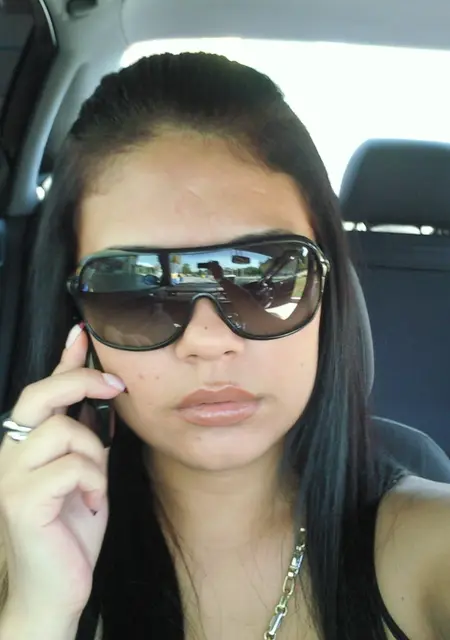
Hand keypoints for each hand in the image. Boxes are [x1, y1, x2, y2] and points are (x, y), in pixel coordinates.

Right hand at [0, 325, 125, 621]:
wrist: (56, 588)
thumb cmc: (71, 528)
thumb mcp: (84, 471)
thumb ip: (85, 431)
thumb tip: (100, 392)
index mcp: (23, 445)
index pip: (41, 390)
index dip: (63, 359)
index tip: (82, 332)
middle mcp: (7, 454)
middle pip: (40, 395)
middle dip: (83, 381)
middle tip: (116, 387)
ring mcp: (9, 477)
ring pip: (65, 432)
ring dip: (94, 456)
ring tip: (94, 486)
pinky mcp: (20, 501)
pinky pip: (73, 467)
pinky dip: (94, 483)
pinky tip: (90, 504)